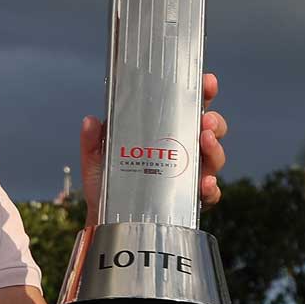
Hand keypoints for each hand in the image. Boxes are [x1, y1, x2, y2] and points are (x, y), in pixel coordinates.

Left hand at [79, 72, 228, 214]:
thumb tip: (89, 121)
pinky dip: (211, 188)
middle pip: (209, 131)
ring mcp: (189, 176)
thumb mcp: (96, 159)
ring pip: (214, 159)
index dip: (201, 94)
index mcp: (164, 134)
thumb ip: (92, 140)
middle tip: (206, 120)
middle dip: (214, 122)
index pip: (187, 109)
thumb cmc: (106, 185)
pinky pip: (210, 193)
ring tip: (205, 142)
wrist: (106, 221)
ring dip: (215, 149)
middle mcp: (181, 152)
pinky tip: (205, 184)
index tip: (207, 82)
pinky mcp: (191, 201)